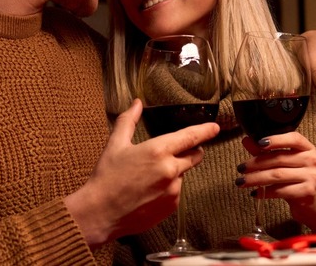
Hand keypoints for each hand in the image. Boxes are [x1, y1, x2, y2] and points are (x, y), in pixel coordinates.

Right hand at [65, 99, 219, 246]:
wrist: (100, 212)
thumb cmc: (107, 177)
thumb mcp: (116, 144)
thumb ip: (128, 120)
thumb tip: (137, 103)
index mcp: (158, 150)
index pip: (190, 137)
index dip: (205, 131)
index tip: (215, 128)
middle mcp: (171, 170)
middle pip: (194, 156)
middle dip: (190, 152)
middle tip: (173, 153)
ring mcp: (173, 190)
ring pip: (182, 175)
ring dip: (173, 172)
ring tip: (148, 178)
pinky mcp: (172, 206)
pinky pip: (176, 192)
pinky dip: (167, 189)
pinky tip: (148, 192)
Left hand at [237, 133, 315, 214]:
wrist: (314, 206)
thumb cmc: (297, 181)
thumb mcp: (284, 164)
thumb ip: (266, 152)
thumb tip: (247, 140)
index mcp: (308, 149)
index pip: (293, 138)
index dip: (276, 139)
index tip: (259, 143)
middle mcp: (313, 160)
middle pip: (279, 158)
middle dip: (256, 163)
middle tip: (240, 168)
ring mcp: (312, 176)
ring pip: (277, 175)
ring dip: (255, 178)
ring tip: (241, 182)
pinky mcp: (307, 192)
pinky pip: (280, 190)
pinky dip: (264, 192)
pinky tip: (255, 193)